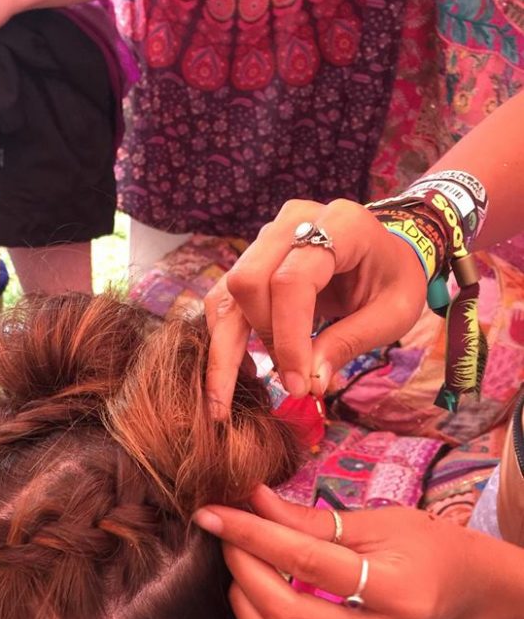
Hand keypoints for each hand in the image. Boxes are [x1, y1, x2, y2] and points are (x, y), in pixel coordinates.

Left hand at [193, 486, 491, 618]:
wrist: (463, 589)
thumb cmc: (423, 544)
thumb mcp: (374, 522)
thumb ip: (309, 520)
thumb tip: (250, 501)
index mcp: (399, 590)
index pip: (308, 563)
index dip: (252, 537)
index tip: (213, 516)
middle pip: (288, 617)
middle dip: (243, 573)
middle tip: (226, 538)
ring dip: (245, 605)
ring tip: (240, 565)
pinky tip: (257, 592)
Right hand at [204, 198, 426, 414]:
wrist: (386, 254)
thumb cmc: (395, 280)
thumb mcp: (392, 314)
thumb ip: (350, 342)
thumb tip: (308, 383)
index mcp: (339, 225)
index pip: (292, 281)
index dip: (289, 338)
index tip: (299, 385)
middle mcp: (294, 222)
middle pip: (249, 281)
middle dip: (262, 341)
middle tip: (290, 382)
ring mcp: (267, 238)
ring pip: (227, 293)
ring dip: (225, 348)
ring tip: (230, 396)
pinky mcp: (251, 260)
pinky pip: (223, 300)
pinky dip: (224, 339)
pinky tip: (243, 371)